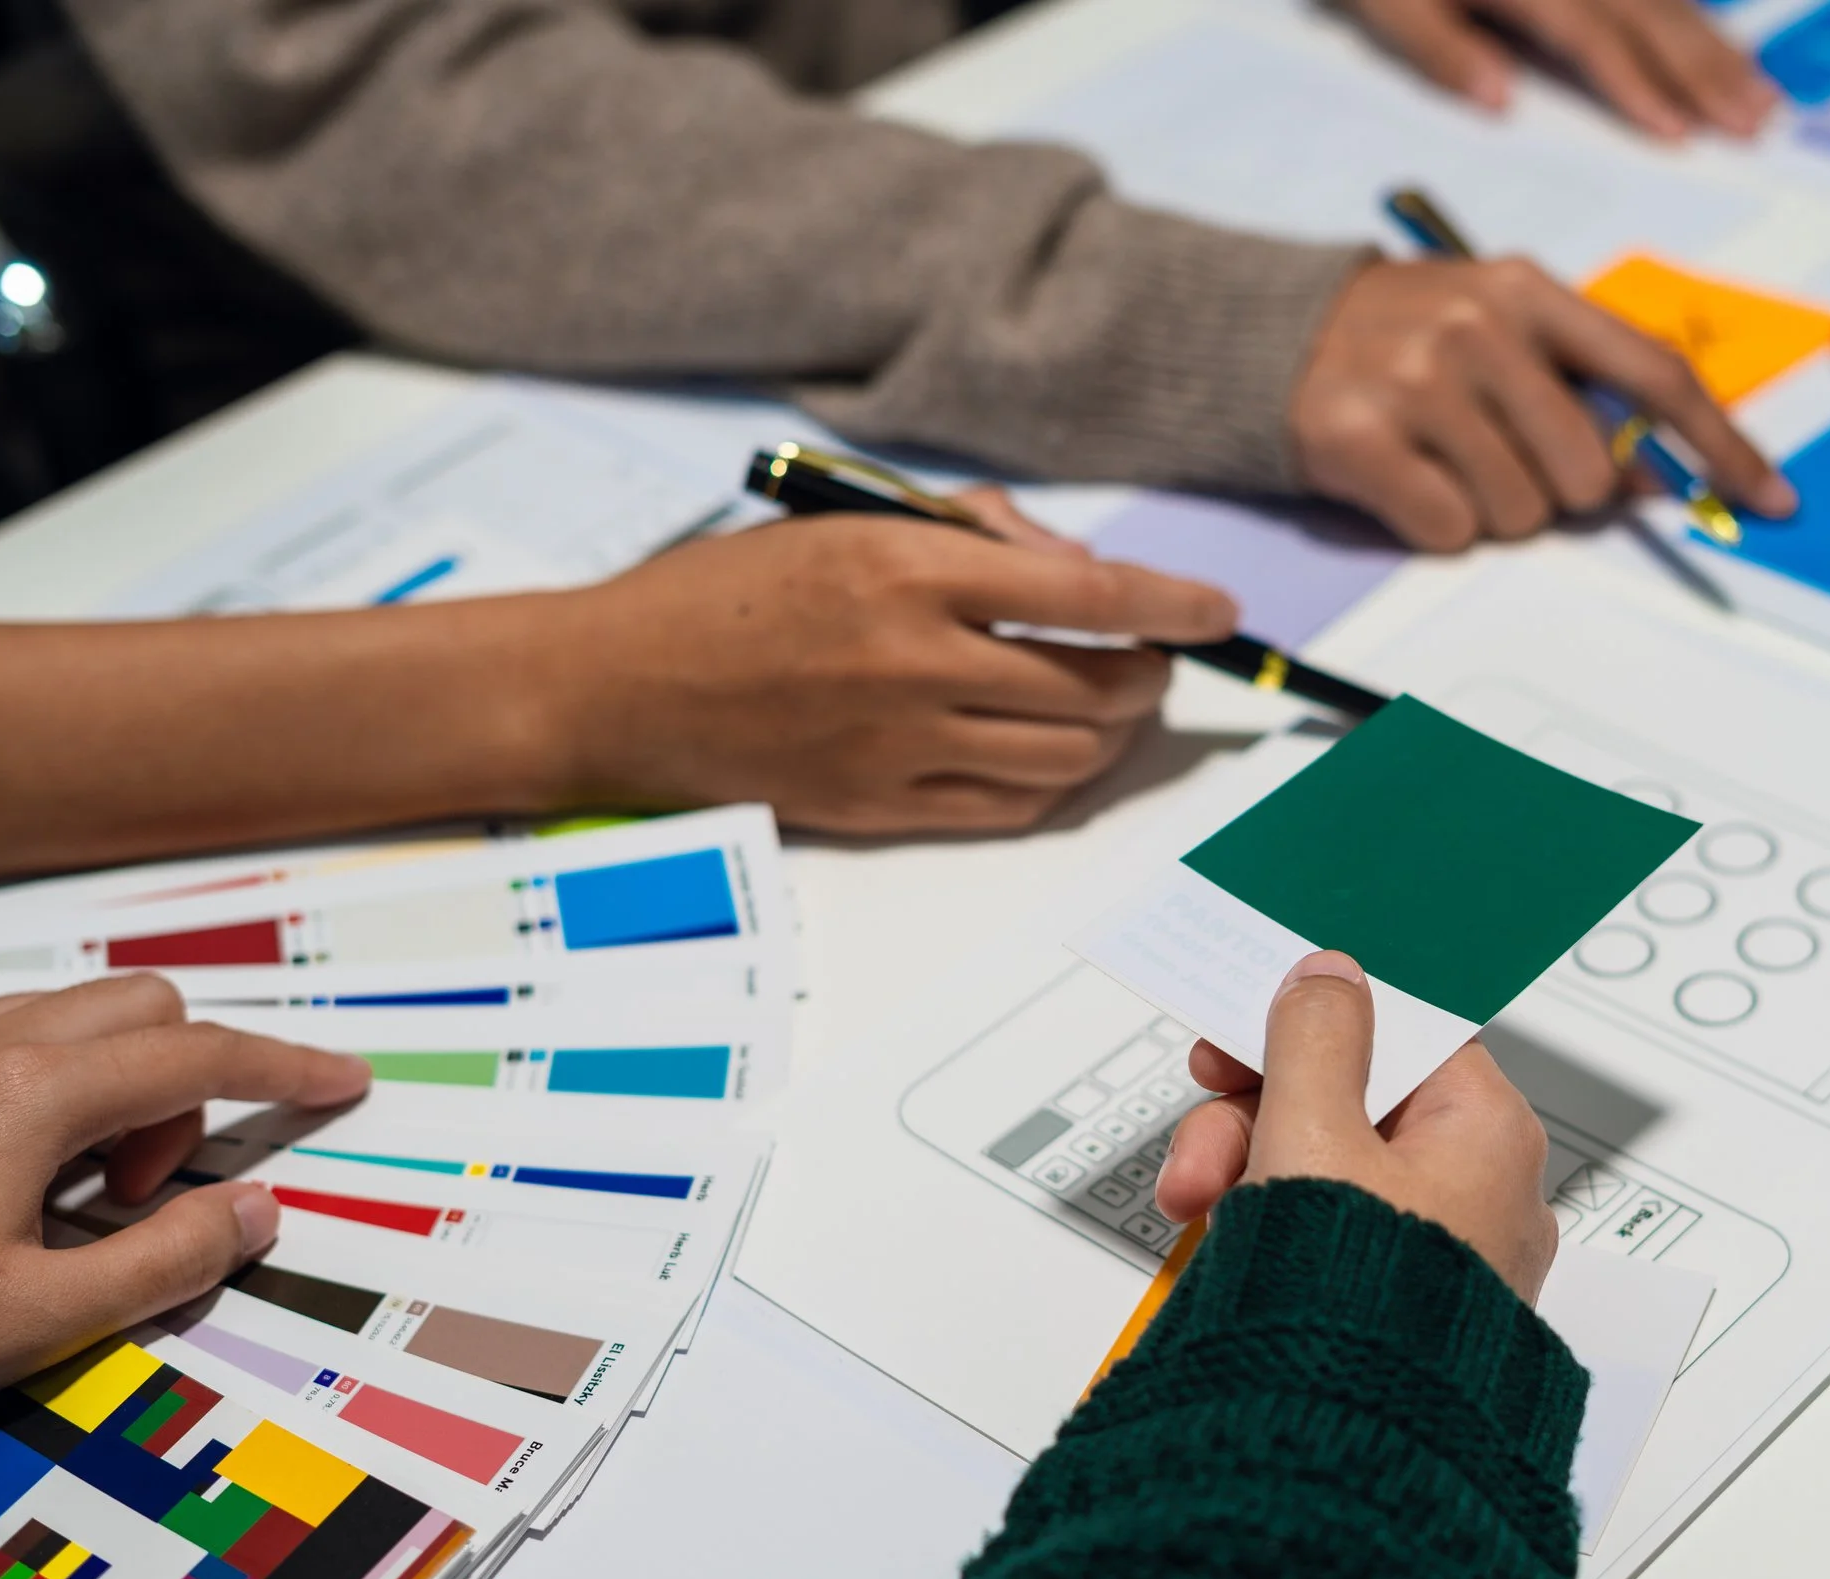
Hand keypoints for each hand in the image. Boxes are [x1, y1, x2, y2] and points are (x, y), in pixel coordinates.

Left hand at [0, 976, 371, 1416]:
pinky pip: (15, 1043)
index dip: (288, 1070)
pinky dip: (58, 1091)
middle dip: (187, 1084)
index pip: (202, 1057)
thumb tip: (252, 1211)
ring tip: (74, 1199)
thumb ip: (165, 1261)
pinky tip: (13, 1182)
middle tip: (149, 1193)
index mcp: (31, 1096)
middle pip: (147, 1008)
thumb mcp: (33, 1320)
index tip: (343, 1083)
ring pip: (78, 1020)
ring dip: (119, 1090)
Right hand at [535, 501, 1238, 833]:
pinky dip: (1053, 783)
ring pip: (1066, 757)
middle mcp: (912, 662)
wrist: (613, 687)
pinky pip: (1007, 809)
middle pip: (1094, 687)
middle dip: (1149, 675)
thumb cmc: (725, 592)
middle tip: (1151, 660)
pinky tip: (1049, 754)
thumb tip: (1075, 565)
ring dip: (1111, 734)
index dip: (1172, 605)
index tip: (1217, 610)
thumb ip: (970, 530)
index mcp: (905, 572)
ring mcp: (898, 746)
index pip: (1086, 593)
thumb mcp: (845, 517)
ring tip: (1107, 706)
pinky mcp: (878, 810)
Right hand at [1155, 951, 1557, 1299]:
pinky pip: (1336, 1237)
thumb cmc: (1352, 1309)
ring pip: (1332, 1172)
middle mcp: (1483, 1192)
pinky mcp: (1406, 1311)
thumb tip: (1331, 976)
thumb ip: (1316, 1040)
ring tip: (1195, 1212)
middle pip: (1353, 1104)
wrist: (1344, 1455)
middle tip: (1200, 1146)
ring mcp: (1446, 1257)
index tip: (1237, 1030)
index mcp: (1487, 1133)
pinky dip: (1277, 1231)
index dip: (1308, 1025)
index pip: (1399, 1033)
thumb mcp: (1313, 1136)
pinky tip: (1228, 1249)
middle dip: (1254, 1117)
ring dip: (1248, 1174)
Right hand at [1290, 259, 1794, 551]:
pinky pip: (1449, 531)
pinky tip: (1403, 485)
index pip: (1653, 374)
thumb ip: (1579, 393)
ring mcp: (1414, 380)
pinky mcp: (1358, 437)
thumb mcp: (1499, 336)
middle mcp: (1476, 325)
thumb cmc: (1404, 345)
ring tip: (1442, 465)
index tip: (1772, 502)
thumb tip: (1653, 483)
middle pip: (1585, 472)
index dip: (1720, 445)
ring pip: (1518, 513)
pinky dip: (1435, 528)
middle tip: (1503, 465)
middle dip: (1558, 496)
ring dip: (1491, 514)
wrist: (1264, 337)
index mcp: (1528, 292)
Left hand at [1347, 0, 1776, 137]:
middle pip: (1651, 14)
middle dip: (1708, 71)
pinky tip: (1719, 42)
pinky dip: (1693, 12)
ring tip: (1760, 96)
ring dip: (1716, 46)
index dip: (1638, 87)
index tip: (1679, 134)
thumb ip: (1439, 48)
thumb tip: (1498, 102)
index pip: (1591, 38)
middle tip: (1758, 123)